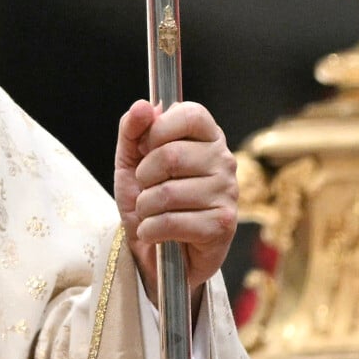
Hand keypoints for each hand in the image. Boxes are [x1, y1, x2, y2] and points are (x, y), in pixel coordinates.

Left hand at [113, 99, 236, 302]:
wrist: (156, 253)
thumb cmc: (149, 201)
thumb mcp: (131, 162)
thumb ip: (132, 131)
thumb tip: (143, 106)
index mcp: (207, 137)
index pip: (190, 114)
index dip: (158, 130)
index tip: (146, 149)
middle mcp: (224, 160)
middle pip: (170, 155)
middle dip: (144, 177)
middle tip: (146, 189)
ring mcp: (227, 192)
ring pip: (168, 192)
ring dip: (145, 208)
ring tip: (150, 213)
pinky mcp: (223, 225)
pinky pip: (172, 221)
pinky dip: (151, 230)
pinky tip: (154, 233)